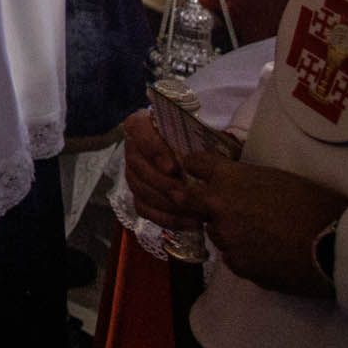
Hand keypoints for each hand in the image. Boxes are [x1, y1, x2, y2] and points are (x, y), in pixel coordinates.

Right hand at [118, 110, 204, 233]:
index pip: (137, 128)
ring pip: (138, 188)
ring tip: (193, 212)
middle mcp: (136, 147)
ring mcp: (136, 173)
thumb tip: (206, 156)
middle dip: (161, 182)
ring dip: (166, 203)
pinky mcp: (141, 195)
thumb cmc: (211, 145)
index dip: (151, 148)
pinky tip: (190, 223)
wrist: (212, 167)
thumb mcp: (212, 138)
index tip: (173, 167)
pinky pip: (144, 208)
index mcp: (148, 124)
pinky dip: (166, 218)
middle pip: (135, 163)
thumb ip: (204, 141)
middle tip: (186, 194)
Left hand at [185, 155, 347, 297]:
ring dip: (228, 232)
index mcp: (230, 179)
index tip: (199, 170)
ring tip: (259, 235)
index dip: (197, 167)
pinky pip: (233, 257)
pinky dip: (244, 255)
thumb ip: (248, 181)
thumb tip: (239, 188)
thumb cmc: (316, 205)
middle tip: (216, 206)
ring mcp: (226, 238)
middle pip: (188, 201)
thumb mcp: (279, 179)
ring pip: (215, 232)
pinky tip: (268, 255)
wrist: (335, 247)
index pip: (195, 164)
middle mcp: (219, 207)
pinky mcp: (238, 265)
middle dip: (197, 202)